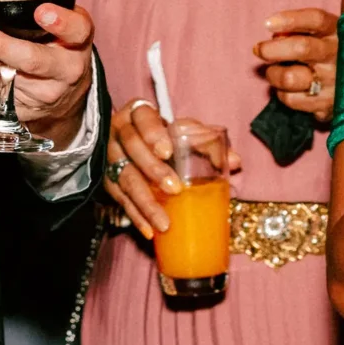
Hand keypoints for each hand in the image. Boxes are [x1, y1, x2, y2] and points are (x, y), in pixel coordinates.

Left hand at [0, 0, 95, 147]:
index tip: (42, 12)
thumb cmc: (61, 47)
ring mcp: (44, 93)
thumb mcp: (65, 27)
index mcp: (79, 43)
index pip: (76, 31)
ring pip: (3, 71)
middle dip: (0, 44)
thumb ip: (40, 6)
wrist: (66, 97)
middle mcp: (65, 71)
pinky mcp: (23, 108)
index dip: (60, 22)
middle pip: (32, 59)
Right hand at [103, 104, 241, 236]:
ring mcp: (111, 158)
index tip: (168, 152)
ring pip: (124, 179)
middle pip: (132, 148)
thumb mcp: (185, 133)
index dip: (152, 133)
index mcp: (139, 113)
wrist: (137, 147)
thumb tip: (235, 161)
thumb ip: (209, 143)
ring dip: (145, 202)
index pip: (142, 117)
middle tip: (175, 188)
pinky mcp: (108, 182)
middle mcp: (119, 133)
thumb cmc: (166, 137)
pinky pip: (120, 200)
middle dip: (153, 170)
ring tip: (164, 222)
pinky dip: (136, 217)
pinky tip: (150, 231)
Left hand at [255, 8, 338, 123]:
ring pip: (289, 78)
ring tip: (275, 72)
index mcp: (340, 32)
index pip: (315, 19)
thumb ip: (301, 27)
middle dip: (271, 49)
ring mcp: (336, 84)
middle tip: (260, 49)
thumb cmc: (334, 52)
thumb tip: (272, 29)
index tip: (267, 23)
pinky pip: (293, 100)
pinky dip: (283, 94)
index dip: (289, 20)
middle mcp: (340, 57)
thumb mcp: (327, 33)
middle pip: (300, 48)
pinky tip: (290, 89)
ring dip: (273, 74)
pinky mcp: (330, 107)